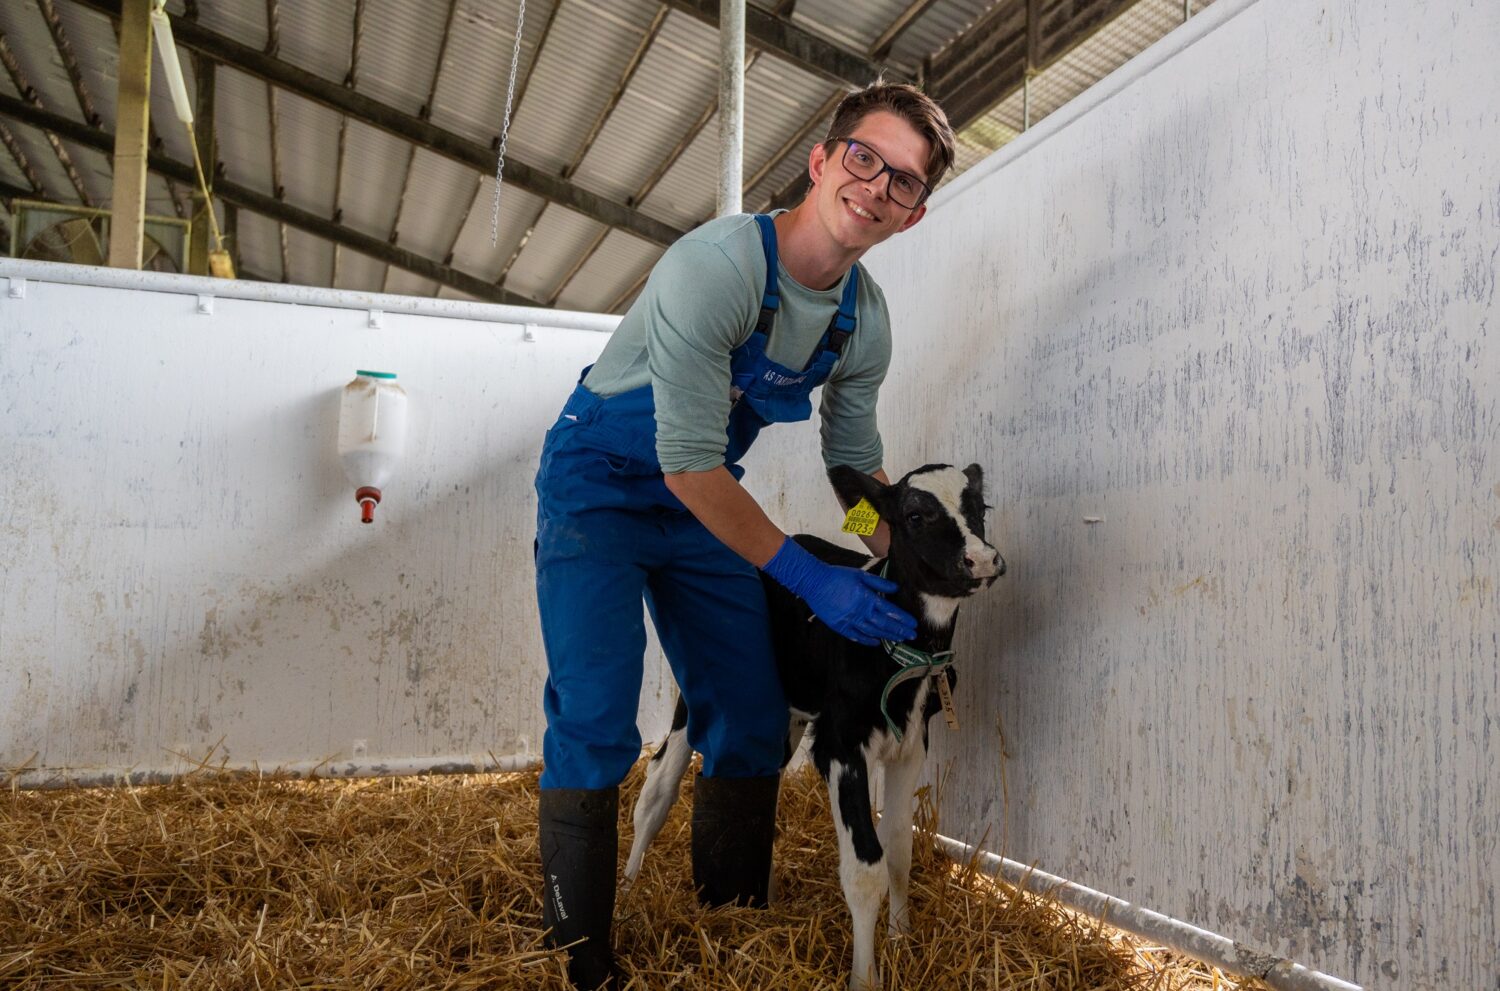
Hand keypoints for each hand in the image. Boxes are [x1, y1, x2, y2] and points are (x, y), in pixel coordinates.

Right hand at [762, 537, 916, 645]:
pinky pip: (856, 636)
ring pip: (872, 632)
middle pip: (884, 624)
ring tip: (899, 640)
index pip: (890, 611)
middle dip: (899, 630)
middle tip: (912, 636)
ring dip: (887, 636)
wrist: (814, 582)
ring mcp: (849, 620)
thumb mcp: (860, 575)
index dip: (903, 618)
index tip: (913, 624)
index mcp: (867, 598)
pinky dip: (867, 640)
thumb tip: (896, 588)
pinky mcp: (839, 626)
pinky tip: (876, 643)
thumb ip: (879, 583)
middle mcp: (860, 612)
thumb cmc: (837, 576)